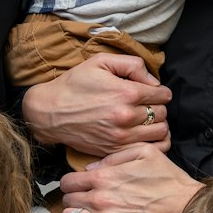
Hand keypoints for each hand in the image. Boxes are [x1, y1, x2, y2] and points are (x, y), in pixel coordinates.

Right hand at [22, 52, 169, 157]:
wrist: (50, 112)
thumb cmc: (74, 84)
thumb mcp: (100, 62)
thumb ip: (132, 64)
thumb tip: (153, 81)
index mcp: (126, 92)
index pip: (163, 95)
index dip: (160, 91)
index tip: (153, 92)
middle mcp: (126, 116)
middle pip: (163, 114)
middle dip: (158, 107)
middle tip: (147, 105)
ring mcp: (121, 136)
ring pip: (160, 133)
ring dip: (157, 125)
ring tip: (147, 120)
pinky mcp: (114, 150)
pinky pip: (147, 149)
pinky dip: (151, 142)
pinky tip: (142, 135)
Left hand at [59, 145, 200, 212]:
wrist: (187, 210)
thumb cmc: (169, 180)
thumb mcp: (145, 153)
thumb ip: (114, 156)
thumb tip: (90, 168)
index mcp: (104, 177)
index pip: (67, 181)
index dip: (71, 182)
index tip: (79, 185)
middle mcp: (99, 199)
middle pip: (67, 200)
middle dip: (73, 198)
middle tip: (83, 200)